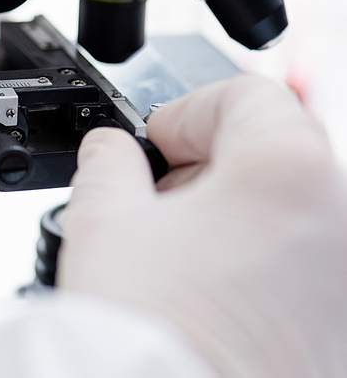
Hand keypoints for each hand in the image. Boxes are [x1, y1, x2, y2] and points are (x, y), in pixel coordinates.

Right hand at [58, 75, 346, 377]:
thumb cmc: (152, 337)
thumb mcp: (107, 221)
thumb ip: (107, 161)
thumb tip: (110, 149)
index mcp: (287, 172)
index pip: (245, 94)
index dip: (187, 110)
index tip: (154, 141)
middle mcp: (336, 214)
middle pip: (270, 142)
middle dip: (205, 157)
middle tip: (155, 192)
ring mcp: (344, 269)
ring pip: (286, 196)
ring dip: (228, 200)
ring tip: (174, 244)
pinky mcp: (338, 316)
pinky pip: (300, 250)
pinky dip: (255, 245)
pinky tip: (207, 279)